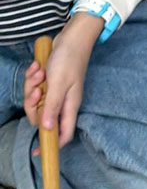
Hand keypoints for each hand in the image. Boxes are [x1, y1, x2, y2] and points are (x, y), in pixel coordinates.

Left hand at [24, 14, 102, 147]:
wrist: (72, 37)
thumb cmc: (69, 60)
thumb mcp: (58, 85)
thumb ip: (52, 107)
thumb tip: (47, 130)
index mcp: (69, 105)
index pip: (63, 133)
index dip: (51, 144)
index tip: (36, 152)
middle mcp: (63, 101)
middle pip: (42, 117)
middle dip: (33, 105)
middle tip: (36, 91)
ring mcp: (55, 91)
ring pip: (36, 101)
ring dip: (32, 87)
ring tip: (39, 73)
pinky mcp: (50, 81)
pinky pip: (35, 87)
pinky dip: (33, 78)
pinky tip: (37, 67)